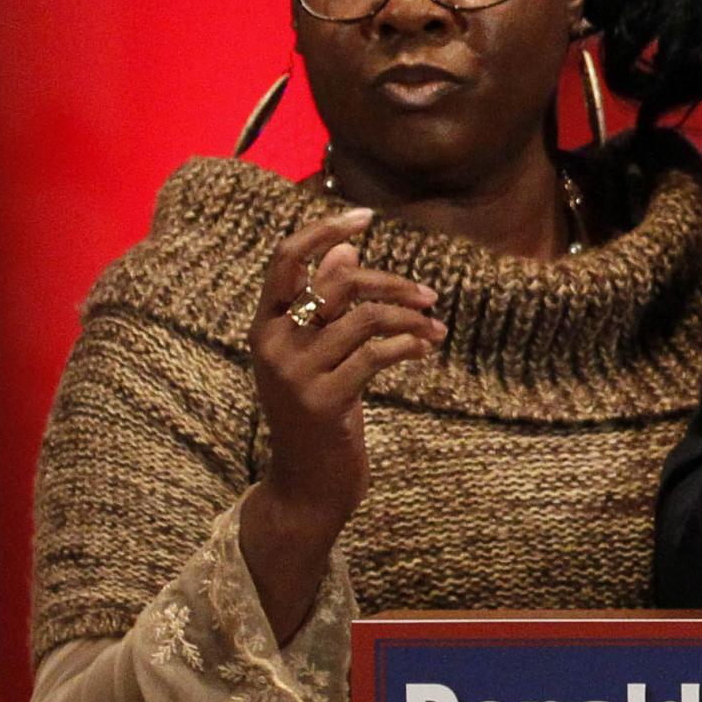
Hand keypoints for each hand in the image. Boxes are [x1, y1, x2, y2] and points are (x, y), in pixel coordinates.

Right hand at [248, 209, 445, 545]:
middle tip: (429, 296)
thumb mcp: (318, 355)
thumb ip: (327, 307)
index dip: (324, 231)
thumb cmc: (318, 414)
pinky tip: (425, 351)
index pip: (286, 260)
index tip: (365, 215)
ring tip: (436, 332)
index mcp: (265, 325)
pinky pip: (375, 355)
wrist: (306, 486)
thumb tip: (346, 254)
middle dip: (391, 282)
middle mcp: (272, 343)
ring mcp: (295, 373)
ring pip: (364, 318)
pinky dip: (408, 346)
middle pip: (337, 283)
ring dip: (411, 319)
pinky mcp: (322, 401)